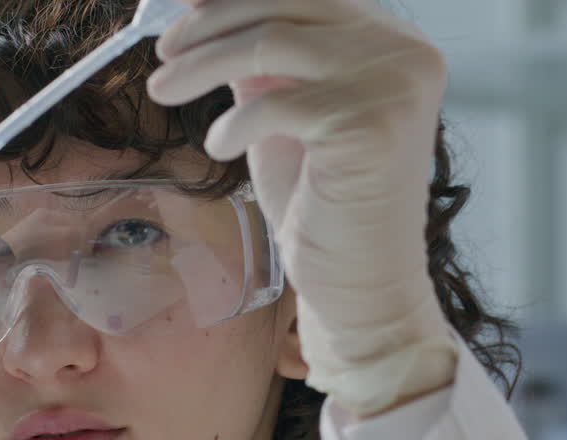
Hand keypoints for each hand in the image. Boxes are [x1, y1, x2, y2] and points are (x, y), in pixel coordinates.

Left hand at [147, 0, 456, 416]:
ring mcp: (395, 84)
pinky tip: (220, 144)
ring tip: (163, 90)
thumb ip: (260, 56)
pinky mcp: (371, 125)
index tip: (182, 7)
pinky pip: (275, 102)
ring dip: (202, 64)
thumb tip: (203, 4)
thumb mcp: (283, 112)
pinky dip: (234, 121)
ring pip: (272, 41)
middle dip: (210, 22)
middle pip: (286, 5)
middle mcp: (404, 52)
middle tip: (162, 51)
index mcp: (390, 39)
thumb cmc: (320, 204)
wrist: (356, 284)